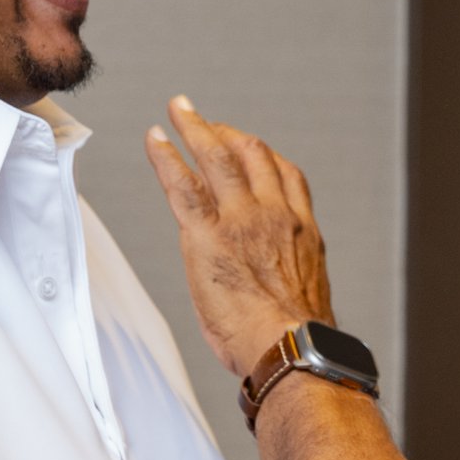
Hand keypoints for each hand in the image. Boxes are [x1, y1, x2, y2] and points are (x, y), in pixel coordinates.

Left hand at [145, 97, 334, 378]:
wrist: (291, 347)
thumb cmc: (295, 338)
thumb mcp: (304, 295)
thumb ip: (286, 274)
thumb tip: (274, 286)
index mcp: (302, 230)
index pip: (286, 175)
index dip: (265, 155)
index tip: (249, 146)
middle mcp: (274, 214)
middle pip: (253, 153)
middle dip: (227, 131)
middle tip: (207, 120)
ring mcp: (242, 220)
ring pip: (218, 156)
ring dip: (195, 127)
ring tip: (179, 111)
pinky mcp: (208, 235)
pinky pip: (183, 183)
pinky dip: (166, 156)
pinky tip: (155, 140)